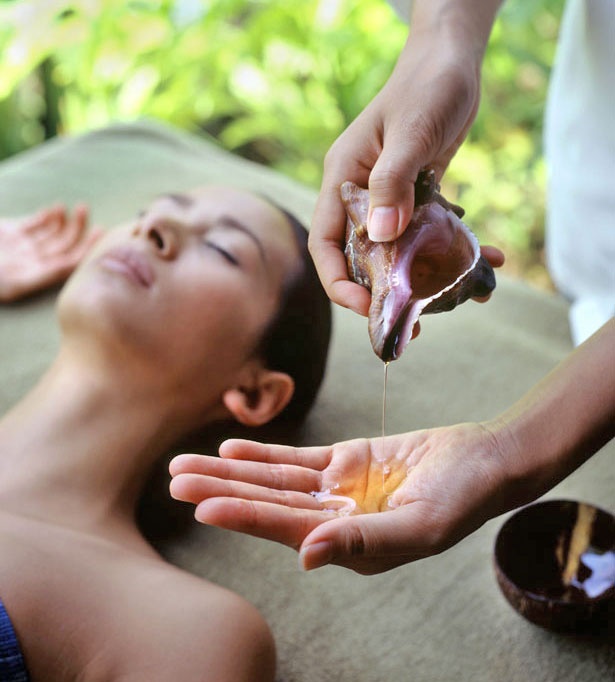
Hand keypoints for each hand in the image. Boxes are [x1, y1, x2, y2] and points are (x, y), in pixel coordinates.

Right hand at [0, 204, 101, 301]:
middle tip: (91, 216)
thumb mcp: (17, 279)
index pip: (66, 266)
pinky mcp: (9, 234)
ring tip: (80, 208)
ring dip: (68, 222)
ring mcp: (20, 249)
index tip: (99, 237)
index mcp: (31, 277)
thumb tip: (68, 266)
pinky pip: (34, 226)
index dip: (84, 252)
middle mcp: (29, 265)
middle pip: (63, 249)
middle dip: (80, 233)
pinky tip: (57, 209)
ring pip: (52, 236)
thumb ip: (43, 270)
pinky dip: (47, 217)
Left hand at [169, 423, 514, 574]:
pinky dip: (263, 456)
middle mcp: (334, 521)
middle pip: (267, 504)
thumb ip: (363, 541)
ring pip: (273, 481)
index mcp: (349, 548)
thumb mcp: (418, 524)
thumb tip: (306, 557)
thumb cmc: (462, 498)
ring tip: (187, 464)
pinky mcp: (345, 461)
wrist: (484, 461)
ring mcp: (337, 490)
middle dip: (221, 492)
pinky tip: (230, 449)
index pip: (285, 530)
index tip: (202, 506)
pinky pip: (296, 460)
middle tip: (174, 479)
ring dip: (231, 472)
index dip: (244, 516)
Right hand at [310, 7, 497, 314]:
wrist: (453, 62)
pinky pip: (424, 232)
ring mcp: (386, 196)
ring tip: (446, 300)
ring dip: (417, 276)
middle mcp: (359, 193)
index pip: (325, 242)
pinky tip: (484, 258)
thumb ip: (393, 183)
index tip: (365, 306)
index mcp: (342, 179)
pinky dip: (447, 248)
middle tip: (406, 320)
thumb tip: (381, 238)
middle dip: (379, 291)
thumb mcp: (410, 133)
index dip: (338, 281)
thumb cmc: (426, 88)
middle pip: (358, 255)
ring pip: (392, 249)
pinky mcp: (413, 195)